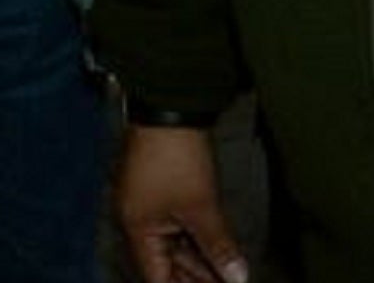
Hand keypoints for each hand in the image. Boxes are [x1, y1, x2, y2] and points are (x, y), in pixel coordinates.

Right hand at [117, 124, 247, 282]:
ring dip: (198, 260)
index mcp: (137, 229)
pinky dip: (195, 240)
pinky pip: (176, 228)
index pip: (157, 277)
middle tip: (226, 281)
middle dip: (195, 277)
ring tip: (227, 273)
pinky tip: (216, 249)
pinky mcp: (159, 191)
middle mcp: (137, 220)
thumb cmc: (177, 157)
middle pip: (164, 264)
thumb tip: (236, 278)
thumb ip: (218, 247)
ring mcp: (147, 205)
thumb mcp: (202, 208)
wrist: (170, 109)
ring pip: (173, 246)